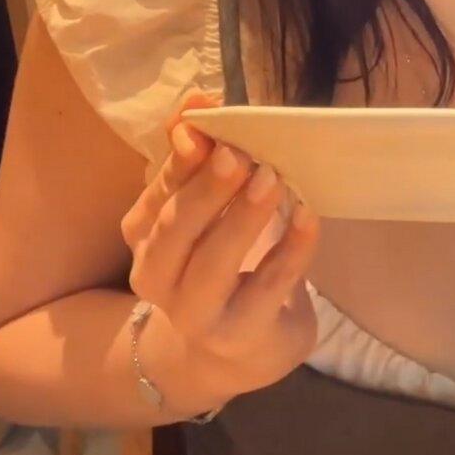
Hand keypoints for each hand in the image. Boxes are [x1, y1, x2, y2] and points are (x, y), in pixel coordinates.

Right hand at [121, 92, 319, 404]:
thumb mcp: (201, 214)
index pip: (156, 193)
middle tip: (238, 154)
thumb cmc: (217, 266)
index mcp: (143, 238)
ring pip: (213, 263)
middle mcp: (157, 277)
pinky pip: (268, 287)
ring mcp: (196, 313)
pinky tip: (311, 218)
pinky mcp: (241, 333)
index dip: (179, 155)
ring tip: (273, 179)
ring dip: (243, 218)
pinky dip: (291, 250)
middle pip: (175, 230)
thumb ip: (196, 162)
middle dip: (206, 190)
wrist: (232, 351)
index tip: (205, 114)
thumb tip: (198, 103)